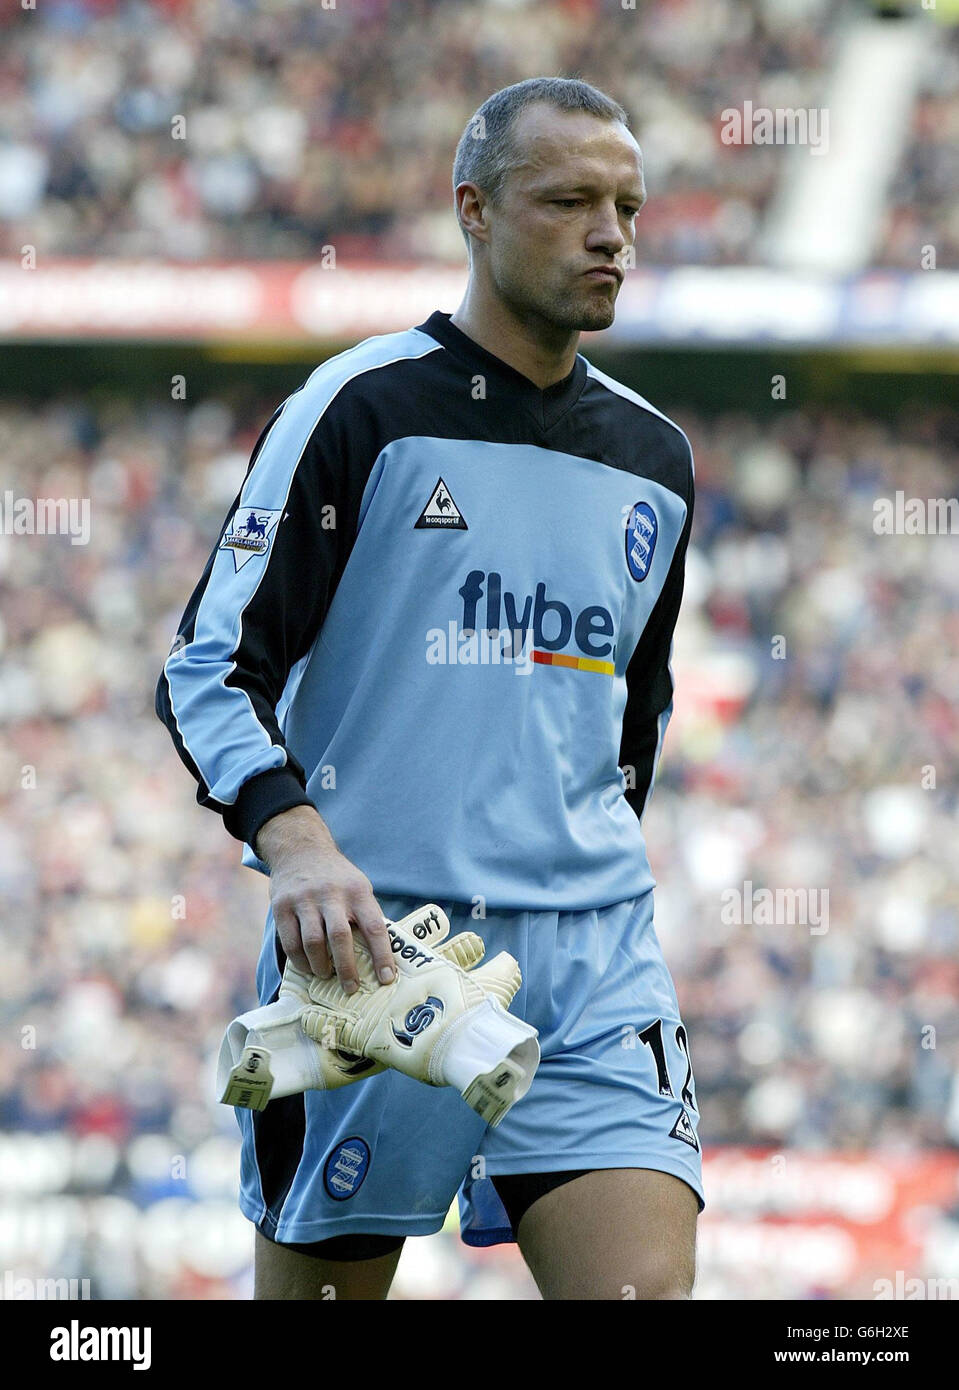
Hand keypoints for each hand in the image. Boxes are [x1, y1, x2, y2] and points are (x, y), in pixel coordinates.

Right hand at [254, 806, 394, 993]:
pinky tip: (308, 967)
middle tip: (351, 988)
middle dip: (347, 968)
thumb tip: (379, 958)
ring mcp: (304, 899)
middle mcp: (332, 894)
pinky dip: (300, 960)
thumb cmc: (337, 878)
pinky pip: (290, 941)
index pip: (374, 927)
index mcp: (358, 891)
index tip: (387, 979)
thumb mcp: (358, 887)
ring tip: (326, 975)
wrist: (300, 850)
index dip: (382, 955)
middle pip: (341, 937)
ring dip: (321, 966)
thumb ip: (365, 916)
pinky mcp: (282, 905)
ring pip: (313, 942)